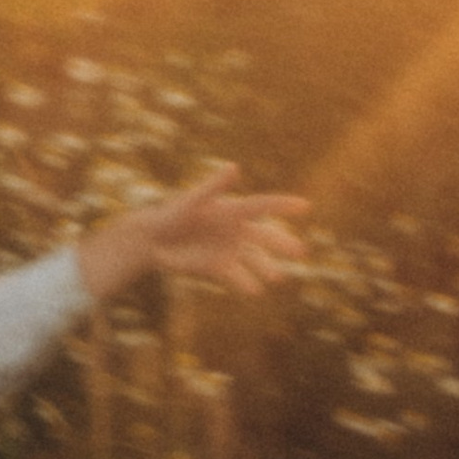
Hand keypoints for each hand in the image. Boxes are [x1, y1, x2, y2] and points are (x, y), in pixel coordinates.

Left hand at [72, 163, 307, 307]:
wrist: (153, 241)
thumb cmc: (172, 214)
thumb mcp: (191, 201)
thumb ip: (213, 187)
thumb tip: (234, 167)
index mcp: (233, 210)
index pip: (262, 206)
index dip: (283, 205)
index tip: (305, 206)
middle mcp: (237, 231)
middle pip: (265, 237)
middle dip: (282, 243)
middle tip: (301, 252)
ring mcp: (230, 251)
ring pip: (254, 260)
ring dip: (266, 268)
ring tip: (277, 278)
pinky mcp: (219, 268)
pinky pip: (237, 276)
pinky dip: (245, 283)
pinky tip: (254, 291)